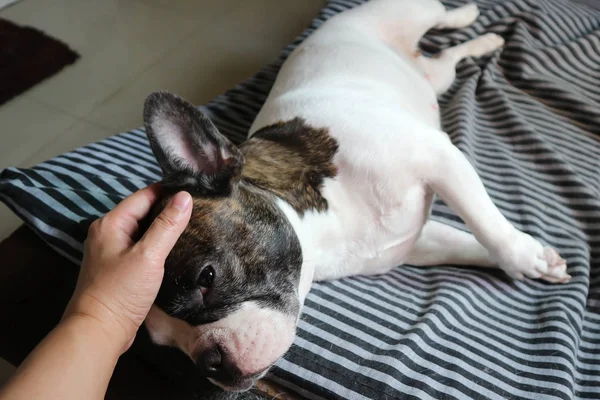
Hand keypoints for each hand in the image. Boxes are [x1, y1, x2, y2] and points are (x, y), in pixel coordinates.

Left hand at [63, 184, 191, 352]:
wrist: (98, 332)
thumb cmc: (121, 291)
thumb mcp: (149, 256)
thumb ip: (167, 225)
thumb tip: (185, 196)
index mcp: (111, 223)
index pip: (144, 195)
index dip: (169, 191)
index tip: (196, 192)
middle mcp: (108, 233)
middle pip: (143, 211)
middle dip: (169, 209)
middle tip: (201, 209)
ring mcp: (112, 251)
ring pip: (144, 230)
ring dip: (165, 228)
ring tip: (195, 226)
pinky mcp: (119, 268)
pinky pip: (142, 247)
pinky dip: (158, 245)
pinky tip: (177, 249)